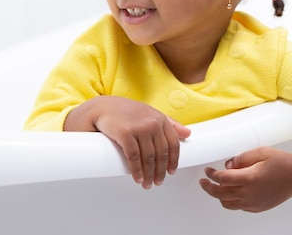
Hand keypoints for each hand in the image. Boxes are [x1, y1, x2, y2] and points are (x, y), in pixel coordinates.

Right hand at [64, 96, 190, 188]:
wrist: (103, 107)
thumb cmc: (128, 112)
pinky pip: (133, 157)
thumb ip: (170, 123)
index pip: (173, 143)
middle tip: (158, 182)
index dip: (173, 160)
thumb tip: (188, 134)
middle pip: (161, 153)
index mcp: (161, 118)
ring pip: (148, 157)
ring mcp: (139, 128)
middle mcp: (152, 123)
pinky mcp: (125, 133)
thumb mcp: (151, 114)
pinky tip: (138, 178)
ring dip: (149, 174)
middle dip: (160, 171)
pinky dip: (137, 170)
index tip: (171, 172)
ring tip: (147, 184)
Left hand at [199, 147, 291, 211]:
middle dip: (209, 187)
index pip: (222, 179)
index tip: (208, 171)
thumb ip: (241, 158)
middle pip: (220, 194)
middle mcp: (250, 193)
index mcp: (249, 178)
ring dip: (219, 196)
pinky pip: (239, 207)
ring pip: (227, 204)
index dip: (211, 174)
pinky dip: (231, 200)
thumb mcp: (260, 152)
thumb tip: (228, 165)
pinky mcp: (257, 207)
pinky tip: (232, 192)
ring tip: (216, 187)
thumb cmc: (282, 163)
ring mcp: (253, 203)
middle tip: (204, 182)